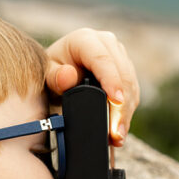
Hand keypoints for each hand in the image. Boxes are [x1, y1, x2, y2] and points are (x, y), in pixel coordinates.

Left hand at [44, 28, 139, 146]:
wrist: (58, 72)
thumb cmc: (52, 73)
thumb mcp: (47, 75)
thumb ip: (55, 77)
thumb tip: (68, 77)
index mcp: (86, 40)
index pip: (103, 60)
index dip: (112, 81)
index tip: (116, 101)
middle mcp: (107, 43)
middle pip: (122, 75)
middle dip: (121, 107)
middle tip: (116, 133)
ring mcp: (119, 56)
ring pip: (131, 86)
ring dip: (126, 113)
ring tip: (117, 137)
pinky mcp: (126, 70)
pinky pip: (132, 92)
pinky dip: (127, 113)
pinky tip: (120, 130)